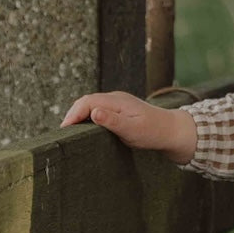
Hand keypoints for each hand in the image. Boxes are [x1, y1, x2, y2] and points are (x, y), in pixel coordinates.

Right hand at [59, 91, 195, 161]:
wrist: (171, 131)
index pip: (87, 102)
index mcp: (117, 101)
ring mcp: (116, 103)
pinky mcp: (118, 110)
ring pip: (90, 106)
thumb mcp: (132, 130)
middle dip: (72, 115)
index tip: (64, 130)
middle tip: (62, 134)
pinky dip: (87, 118)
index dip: (73, 114)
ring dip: (78, 116)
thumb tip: (93, 112)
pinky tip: (83, 130)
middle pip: (86, 102)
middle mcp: (115, 99)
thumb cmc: (153, 132)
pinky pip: (97, 110)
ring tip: (69, 132)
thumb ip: (113, 121)